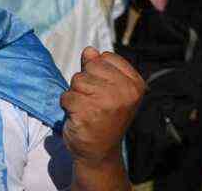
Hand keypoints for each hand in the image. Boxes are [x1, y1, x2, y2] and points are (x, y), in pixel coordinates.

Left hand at [61, 47, 144, 166]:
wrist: (99, 151)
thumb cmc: (102, 116)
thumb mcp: (106, 89)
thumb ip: (98, 68)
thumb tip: (89, 50)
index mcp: (134, 84)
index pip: (105, 57)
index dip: (97, 72)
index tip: (104, 91)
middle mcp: (125, 92)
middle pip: (89, 68)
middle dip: (85, 83)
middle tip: (93, 102)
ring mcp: (108, 102)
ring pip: (77, 81)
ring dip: (76, 95)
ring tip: (87, 109)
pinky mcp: (89, 113)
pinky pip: (67, 96)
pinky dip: (68, 106)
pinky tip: (79, 117)